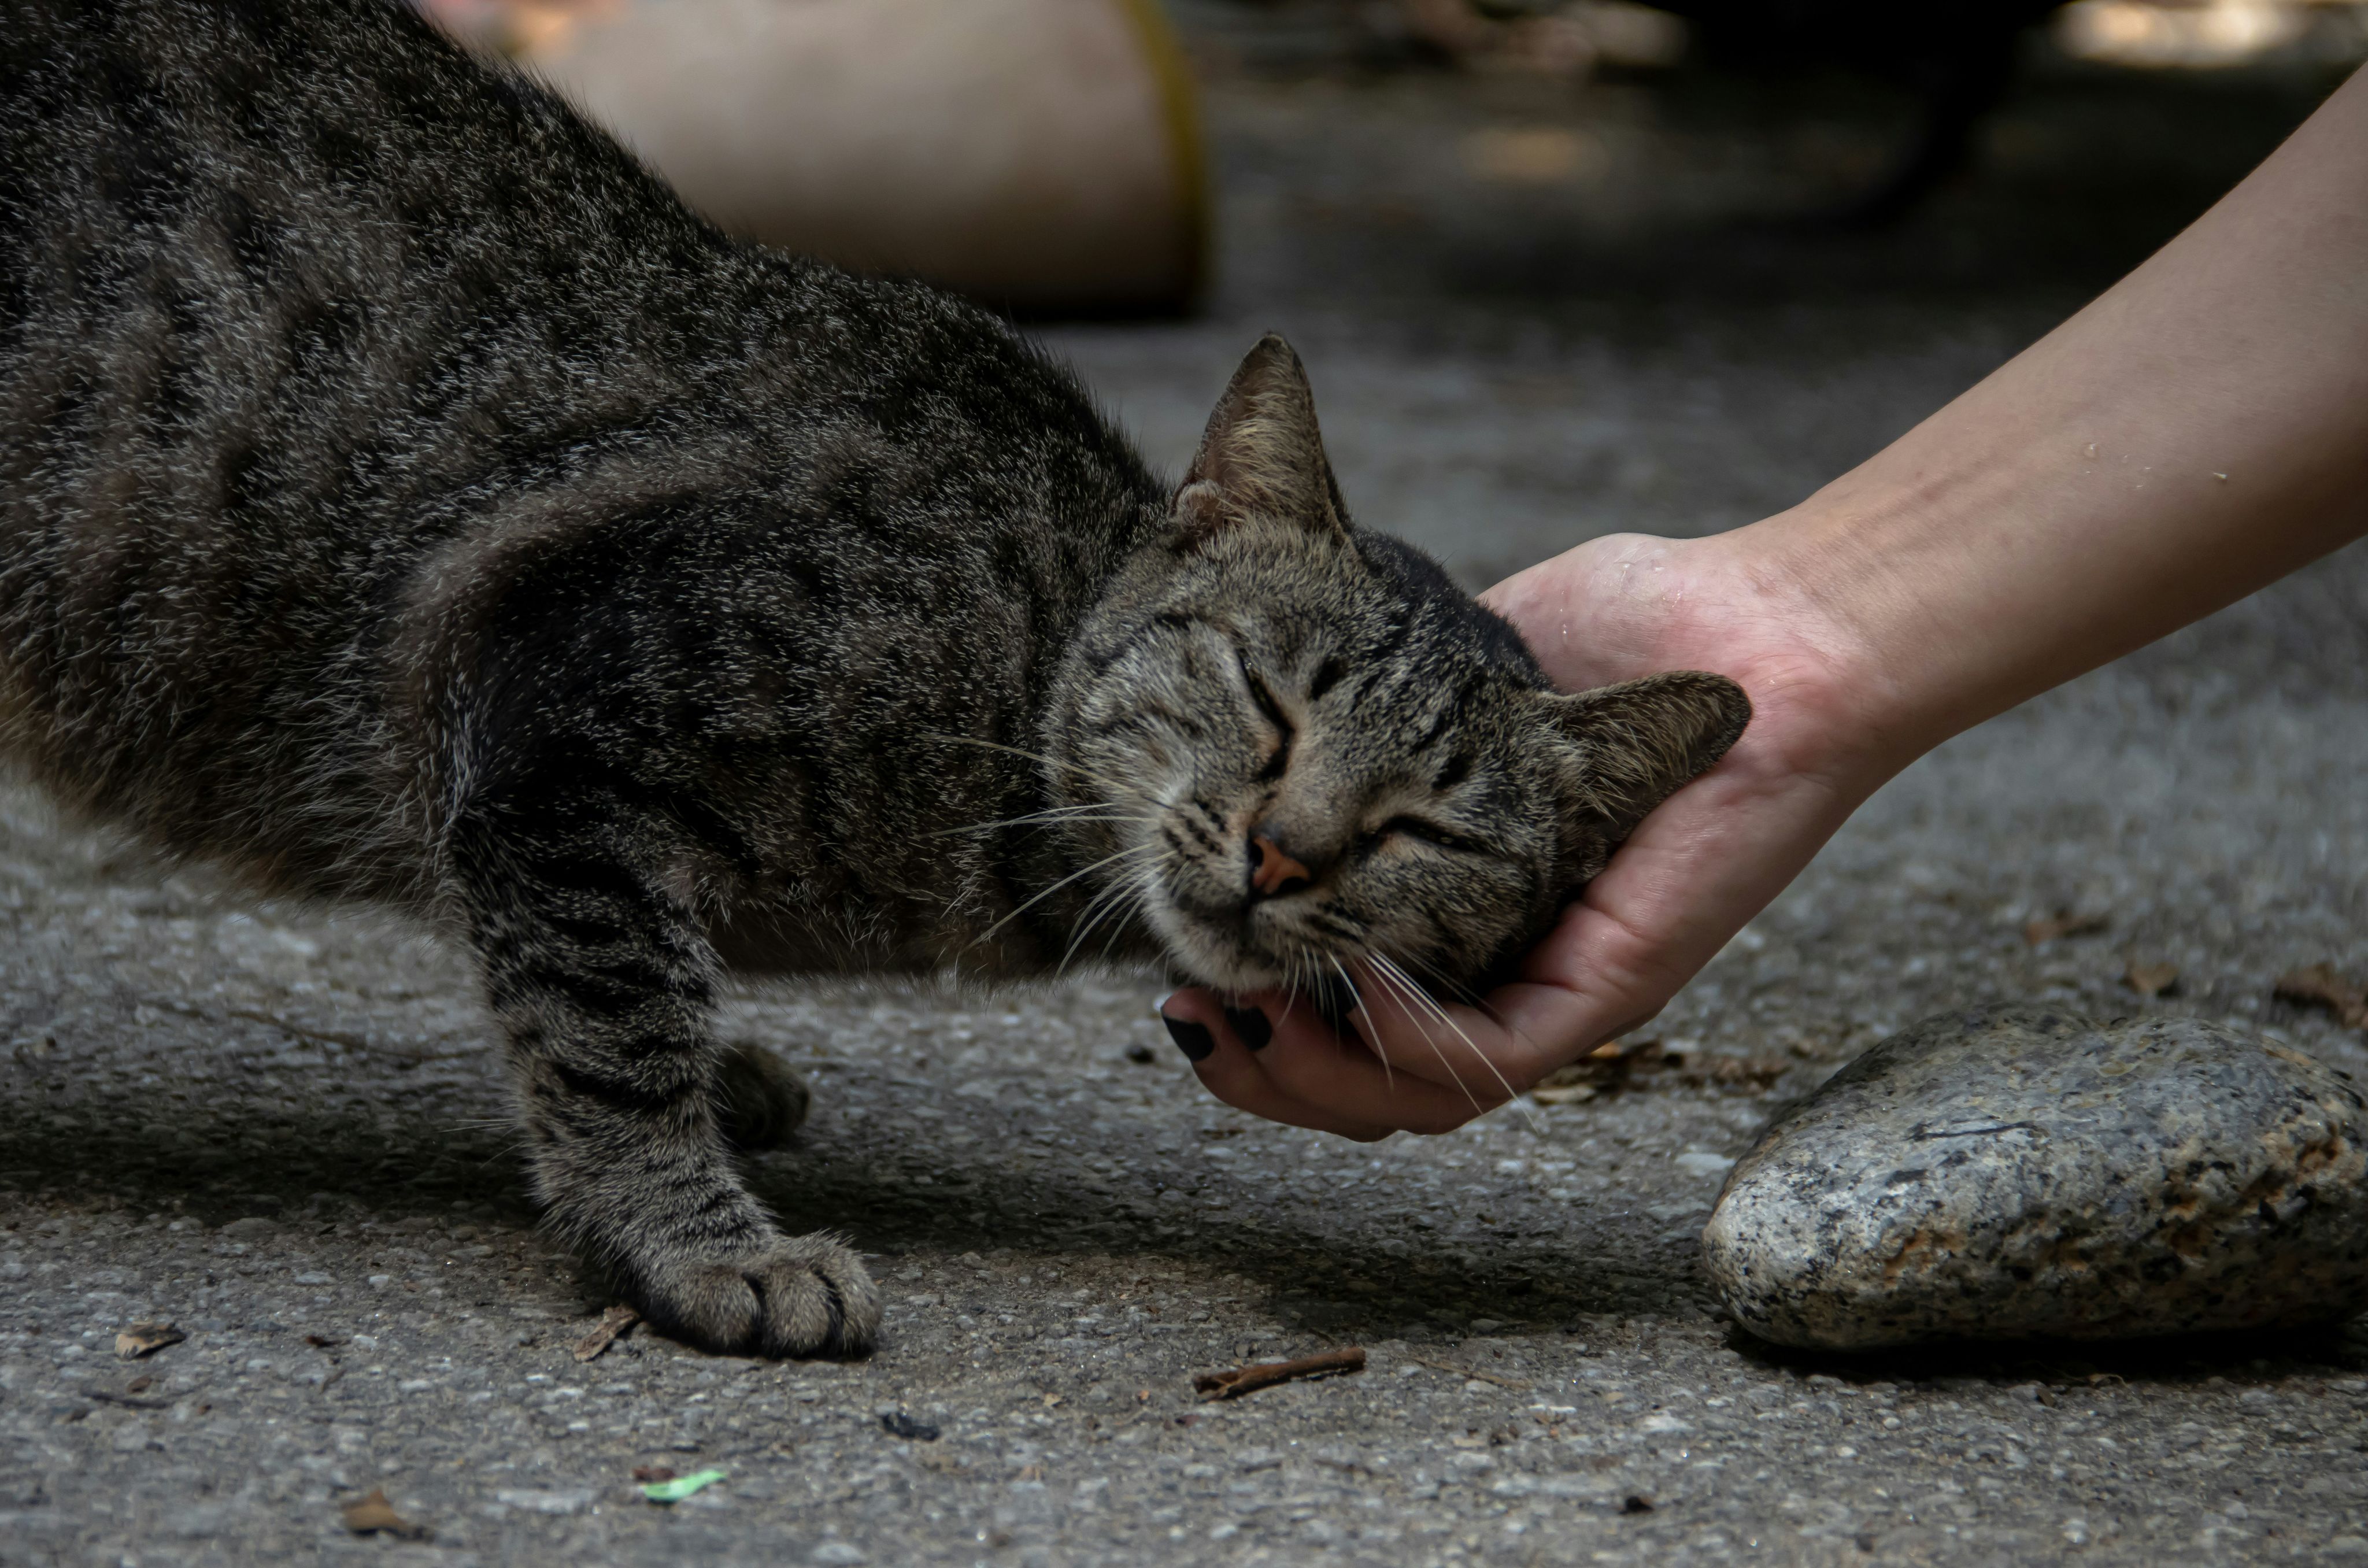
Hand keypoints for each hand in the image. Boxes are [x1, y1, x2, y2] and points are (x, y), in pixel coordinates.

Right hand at [1159, 527, 1900, 1137]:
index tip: (1181, 963)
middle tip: (1185, 1008)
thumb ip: (1371, 704)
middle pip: (1360, 1083)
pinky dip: (1407, 1046)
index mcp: (1459, 914)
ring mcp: (1558, 988)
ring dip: (1310, 1077)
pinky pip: (1491, 1061)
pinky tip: (1347, 990)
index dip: (1251, 1010)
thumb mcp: (1455, 670)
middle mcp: (1503, 970)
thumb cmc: (1639, 627)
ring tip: (1238, 1014)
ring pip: (1413, 1101)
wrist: (1770, 626)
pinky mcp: (1611, 988)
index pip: (1337, 1010)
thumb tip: (1261, 696)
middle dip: (1254, 1067)